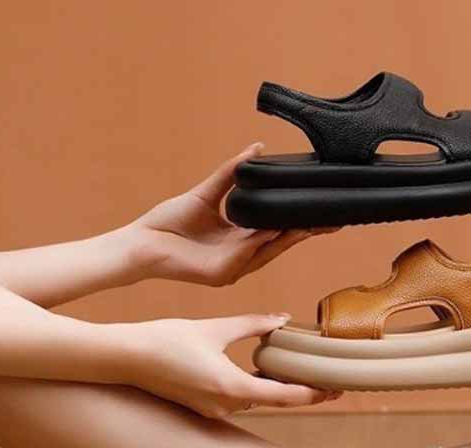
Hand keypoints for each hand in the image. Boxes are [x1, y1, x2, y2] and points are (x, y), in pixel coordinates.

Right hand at [121, 313, 338, 417]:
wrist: (123, 357)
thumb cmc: (165, 341)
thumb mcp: (215, 328)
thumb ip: (253, 324)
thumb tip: (284, 319)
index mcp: (232, 389)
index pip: (286, 397)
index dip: (315, 394)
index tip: (337, 389)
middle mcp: (225, 406)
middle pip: (275, 400)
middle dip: (301, 390)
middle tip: (329, 379)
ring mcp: (213, 410)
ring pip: (256, 399)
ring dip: (277, 387)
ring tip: (302, 370)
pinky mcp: (202, 406)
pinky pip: (238, 399)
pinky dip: (255, 387)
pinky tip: (265, 371)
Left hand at [128, 143, 336, 285]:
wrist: (140, 243)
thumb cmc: (167, 223)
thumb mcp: (207, 193)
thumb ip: (232, 173)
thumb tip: (257, 149)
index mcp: (239, 242)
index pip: (275, 231)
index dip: (298, 221)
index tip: (322, 209)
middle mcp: (240, 259)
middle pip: (279, 244)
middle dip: (305, 232)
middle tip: (331, 220)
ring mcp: (231, 269)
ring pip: (268, 252)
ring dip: (290, 238)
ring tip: (311, 222)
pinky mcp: (219, 275)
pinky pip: (246, 255)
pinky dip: (263, 242)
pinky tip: (277, 228)